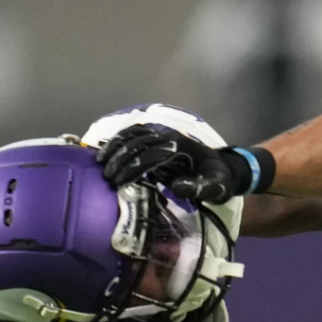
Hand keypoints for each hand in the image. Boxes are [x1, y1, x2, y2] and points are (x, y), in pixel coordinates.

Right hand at [95, 124, 238, 202]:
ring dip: (115, 146)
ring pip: (133, 134)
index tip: (119, 182)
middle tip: (107, 176)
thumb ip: (199, 187)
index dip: (134, 167)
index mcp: (181, 146)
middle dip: (120, 158)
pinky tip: (106, 151)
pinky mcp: (157, 137)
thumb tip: (177, 186)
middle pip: (138, 142)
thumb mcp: (215, 186)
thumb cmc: (216, 179)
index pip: (151, 154)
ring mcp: (163, 134)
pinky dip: (118, 139)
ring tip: (101, 162)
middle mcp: (169, 136)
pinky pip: (134, 133)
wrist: (221, 167)